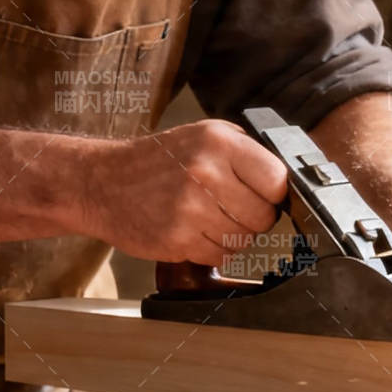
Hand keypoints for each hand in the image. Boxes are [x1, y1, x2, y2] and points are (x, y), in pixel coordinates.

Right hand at [85, 120, 288, 264]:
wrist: (102, 183)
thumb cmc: (159, 160)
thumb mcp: (204, 135)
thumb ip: (247, 153)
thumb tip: (288, 182)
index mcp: (218, 143)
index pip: (277, 180)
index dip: (274, 194)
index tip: (263, 195)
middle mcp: (205, 173)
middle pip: (263, 217)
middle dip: (253, 218)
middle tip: (231, 208)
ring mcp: (190, 209)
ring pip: (243, 240)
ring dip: (232, 235)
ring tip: (207, 217)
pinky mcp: (177, 240)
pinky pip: (219, 256)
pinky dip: (211, 250)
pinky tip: (192, 231)